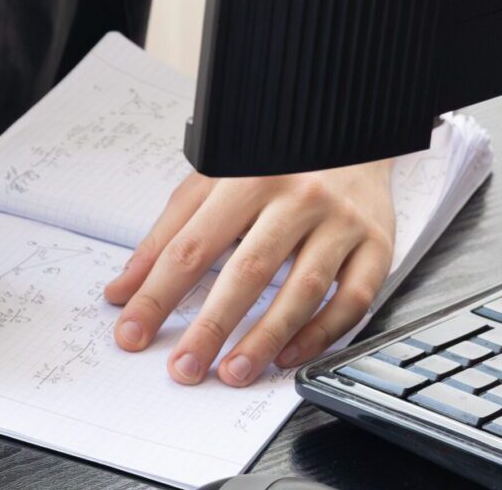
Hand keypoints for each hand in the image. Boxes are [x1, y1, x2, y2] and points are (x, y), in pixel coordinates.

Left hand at [102, 158, 395, 385]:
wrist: (347, 128)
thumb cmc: (273, 160)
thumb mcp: (214, 178)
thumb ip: (170, 231)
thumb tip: (124, 288)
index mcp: (248, 174)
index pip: (192, 245)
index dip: (158, 293)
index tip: (132, 330)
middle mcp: (297, 196)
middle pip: (247, 271)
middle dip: (210, 327)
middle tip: (183, 369)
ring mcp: (340, 222)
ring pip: (302, 291)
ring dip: (263, 340)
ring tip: (232, 372)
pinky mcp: (376, 244)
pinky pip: (351, 300)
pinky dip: (318, 334)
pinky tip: (287, 355)